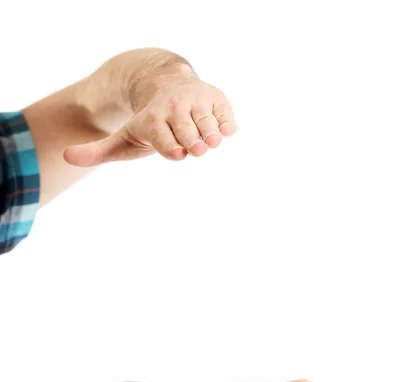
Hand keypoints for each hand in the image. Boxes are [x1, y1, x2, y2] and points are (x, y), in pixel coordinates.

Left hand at [64, 76, 236, 166]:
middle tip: (197, 148)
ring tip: (212, 140)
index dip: (171, 146)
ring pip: (208, 124)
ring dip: (212, 134)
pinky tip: (224, 129)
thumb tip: (66, 158)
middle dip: (194, 142)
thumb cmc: (145, 122)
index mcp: (151, 121)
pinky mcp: (216, 98)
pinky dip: (227, 123)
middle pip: (188, 135)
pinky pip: (225, 114)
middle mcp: (174, 108)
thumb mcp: (121, 139)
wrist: (166, 83)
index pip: (163, 139)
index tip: (178, 153)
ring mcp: (196, 102)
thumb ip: (96, 151)